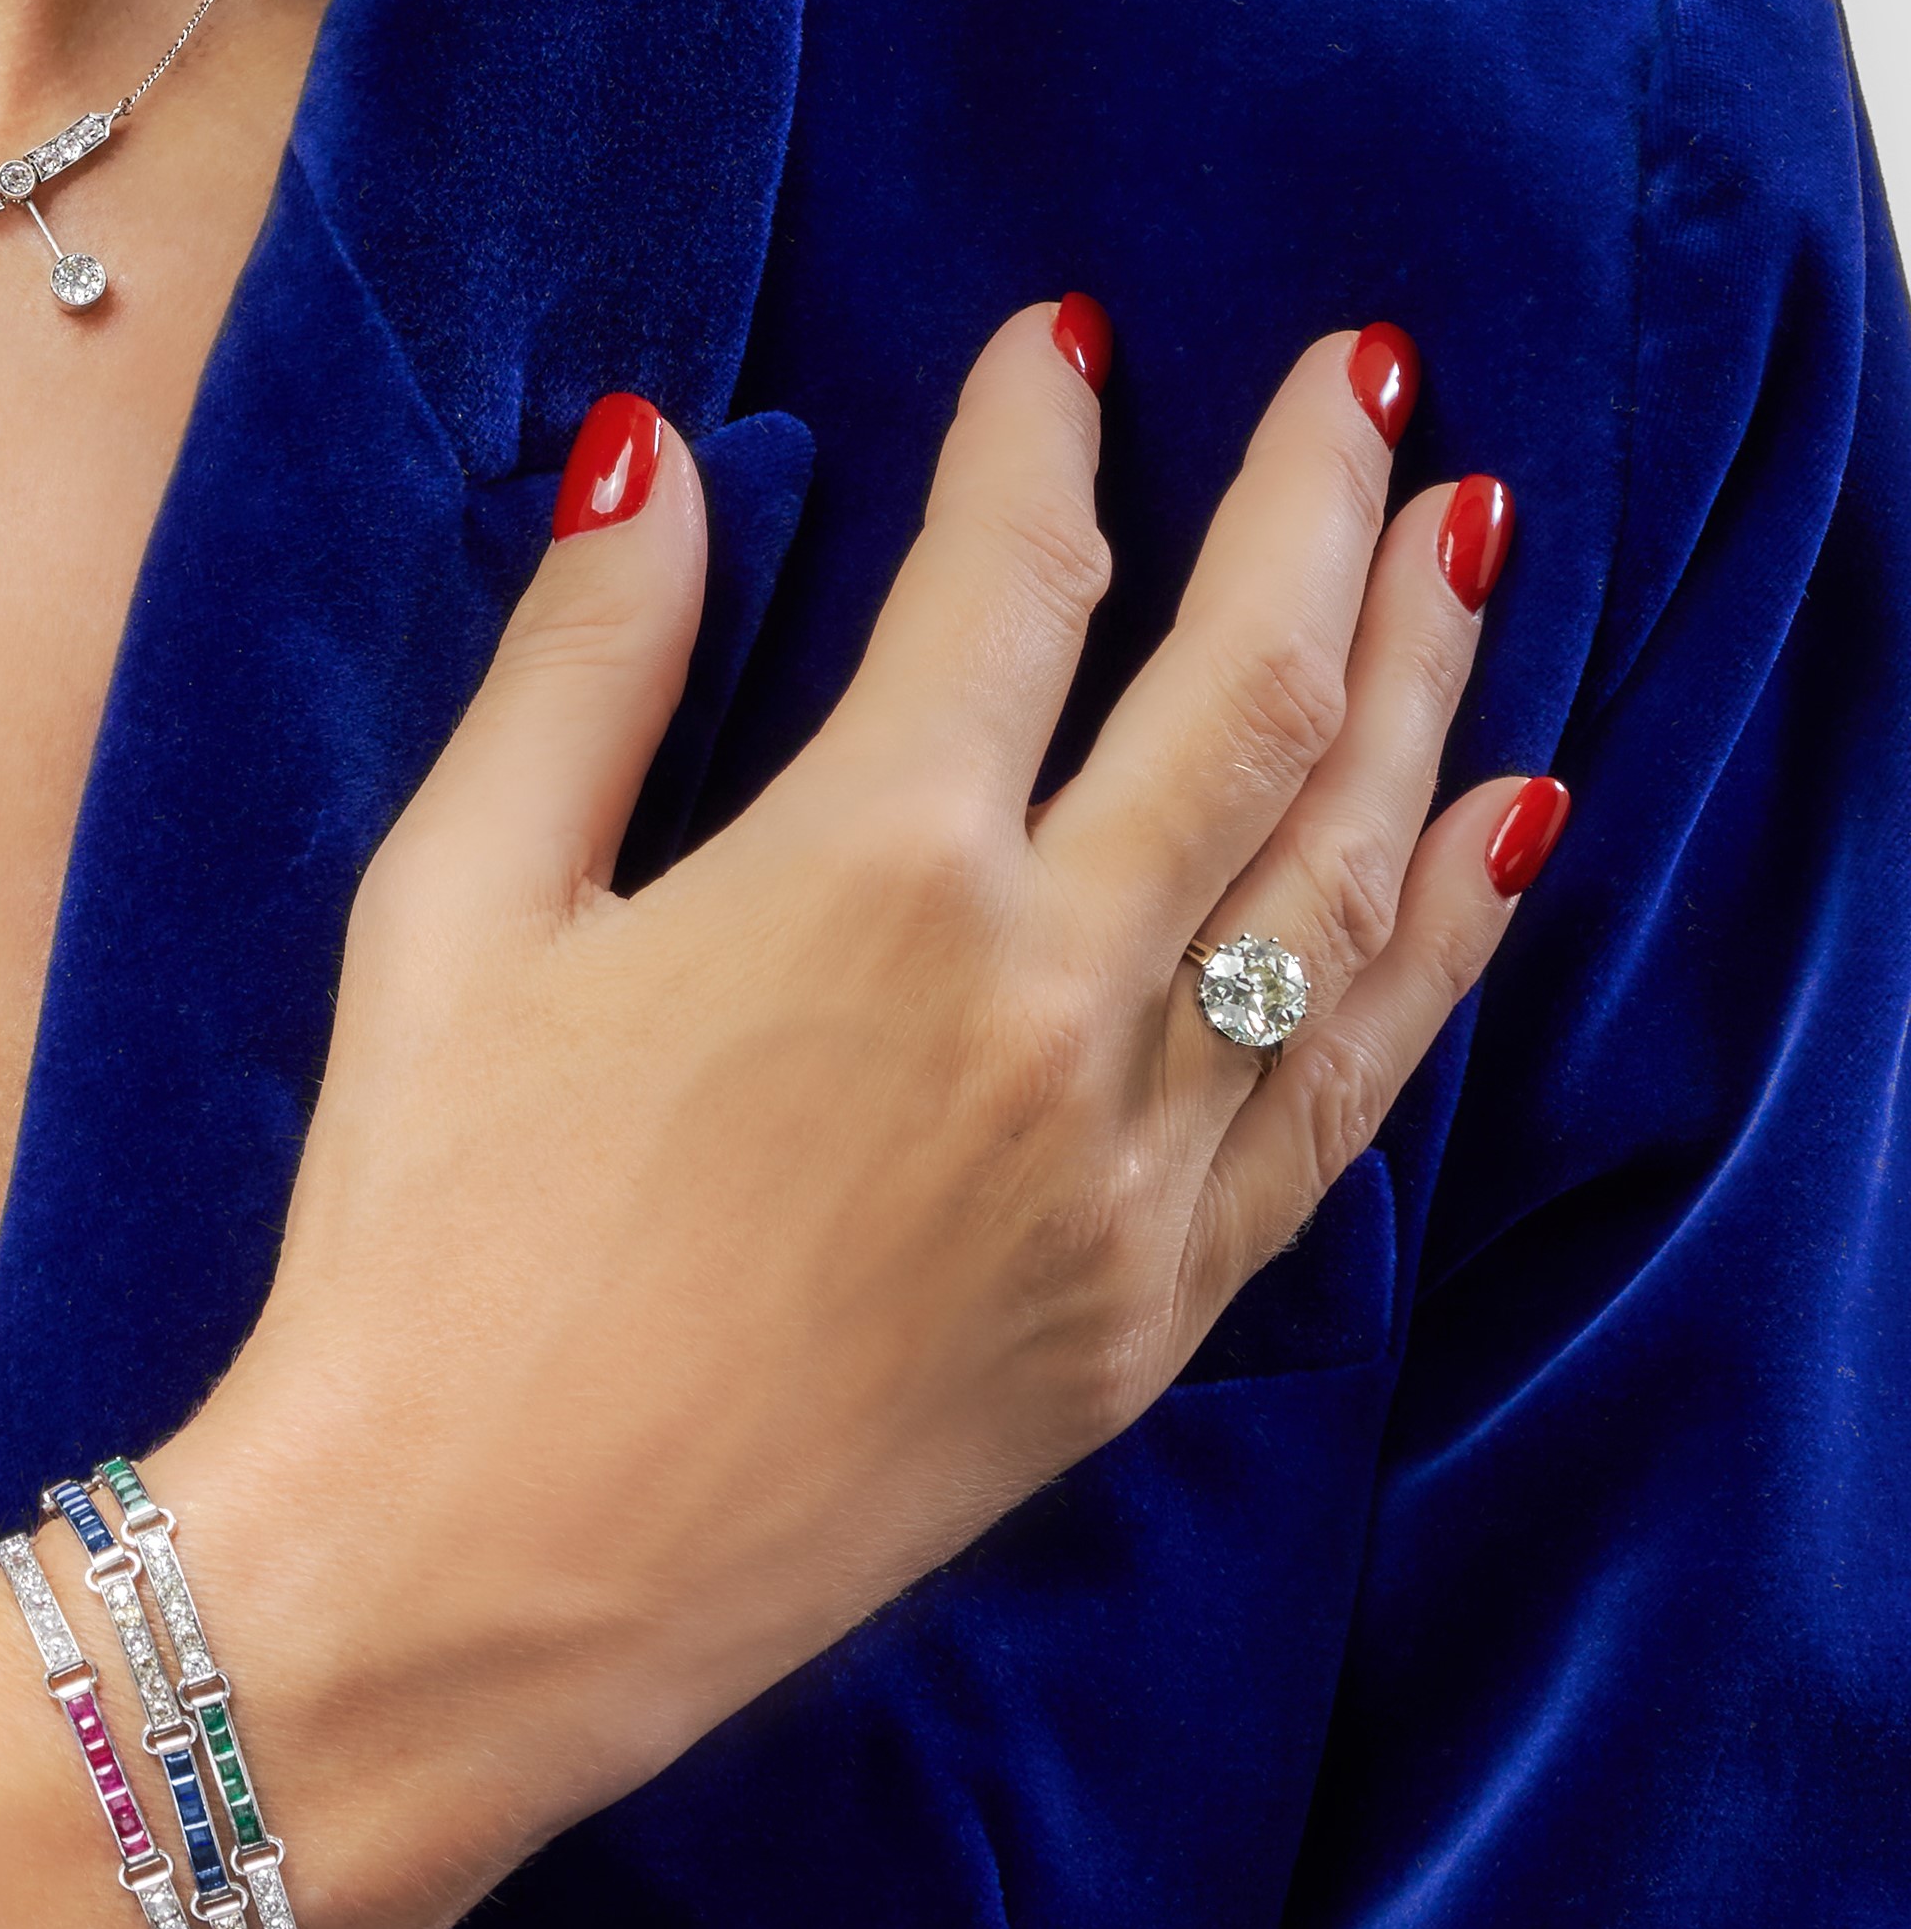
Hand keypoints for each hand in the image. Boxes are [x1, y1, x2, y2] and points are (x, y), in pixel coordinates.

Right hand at [170, 303, 1557, 1868]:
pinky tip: (1507, 826)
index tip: (1060, 347)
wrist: (471, 1581)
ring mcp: (1128, 1169)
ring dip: (1425, 681)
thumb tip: (663, 452)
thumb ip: (578, 672)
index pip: (1011, 582)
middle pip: (1251, 687)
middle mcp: (1048, 999)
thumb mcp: (449, 917)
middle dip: (1317, 501)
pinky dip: (1448, 940)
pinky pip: (1352, 1089)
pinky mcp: (1152, 1311)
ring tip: (1472, 540)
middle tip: (1362, 379)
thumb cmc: (422, 1242)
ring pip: (1346, 868)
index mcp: (865, 876)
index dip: (1040, 437)